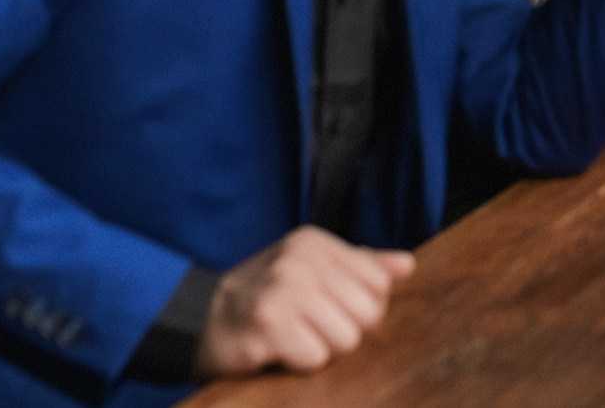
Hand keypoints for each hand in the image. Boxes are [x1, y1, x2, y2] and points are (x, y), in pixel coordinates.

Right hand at [192, 226, 414, 377]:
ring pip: (346, 340)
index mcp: (316, 243)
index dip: (359, 307)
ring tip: (292, 336)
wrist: (198, 320)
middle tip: (308, 326)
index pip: (379, 284)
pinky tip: (276, 348)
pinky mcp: (268, 325)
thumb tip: (407, 266)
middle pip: (367, 314)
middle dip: (342, 330)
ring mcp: (284, 291)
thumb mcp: (309, 269)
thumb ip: (361, 266)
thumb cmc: (263, 296)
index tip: (327, 307)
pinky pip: (315, 358)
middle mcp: (301, 260)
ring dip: (320, 348)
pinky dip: (298, 362)